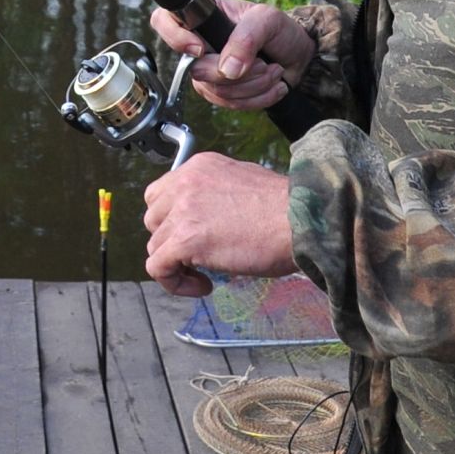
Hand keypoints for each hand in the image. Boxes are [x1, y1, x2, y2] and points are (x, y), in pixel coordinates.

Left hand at [143, 152, 295, 296]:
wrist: (301, 220)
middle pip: (153, 219)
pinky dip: (174, 283)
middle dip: (171, 240)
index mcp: (199, 167)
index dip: (173, 219)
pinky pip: (158, 268)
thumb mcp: (243, 183)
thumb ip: (216, 195)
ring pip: (155, 245)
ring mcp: (182, 211)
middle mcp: (185, 183)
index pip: (162, 194)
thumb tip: (208, 219)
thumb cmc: (285, 208)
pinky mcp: (184, 240)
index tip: (195, 236)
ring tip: (206, 275)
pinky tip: (204, 286)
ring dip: (176, 264)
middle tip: (200, 256)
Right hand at [149, 0, 314, 111]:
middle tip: (262, 62)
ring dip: (253, 86)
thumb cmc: (280, 30)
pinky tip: (273, 85)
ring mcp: (208, 71)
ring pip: (216, 92)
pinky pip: (230, 105)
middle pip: (196, 70)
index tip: (201, 49)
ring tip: (273, 71)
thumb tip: (227, 69)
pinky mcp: (222, 93)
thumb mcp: (267, 21)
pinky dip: (257, 98)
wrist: (299, 56)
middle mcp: (199, 44)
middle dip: (237, 73)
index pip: (164, 21)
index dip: (175, 37)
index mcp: (203, 18)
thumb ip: (246, 38)